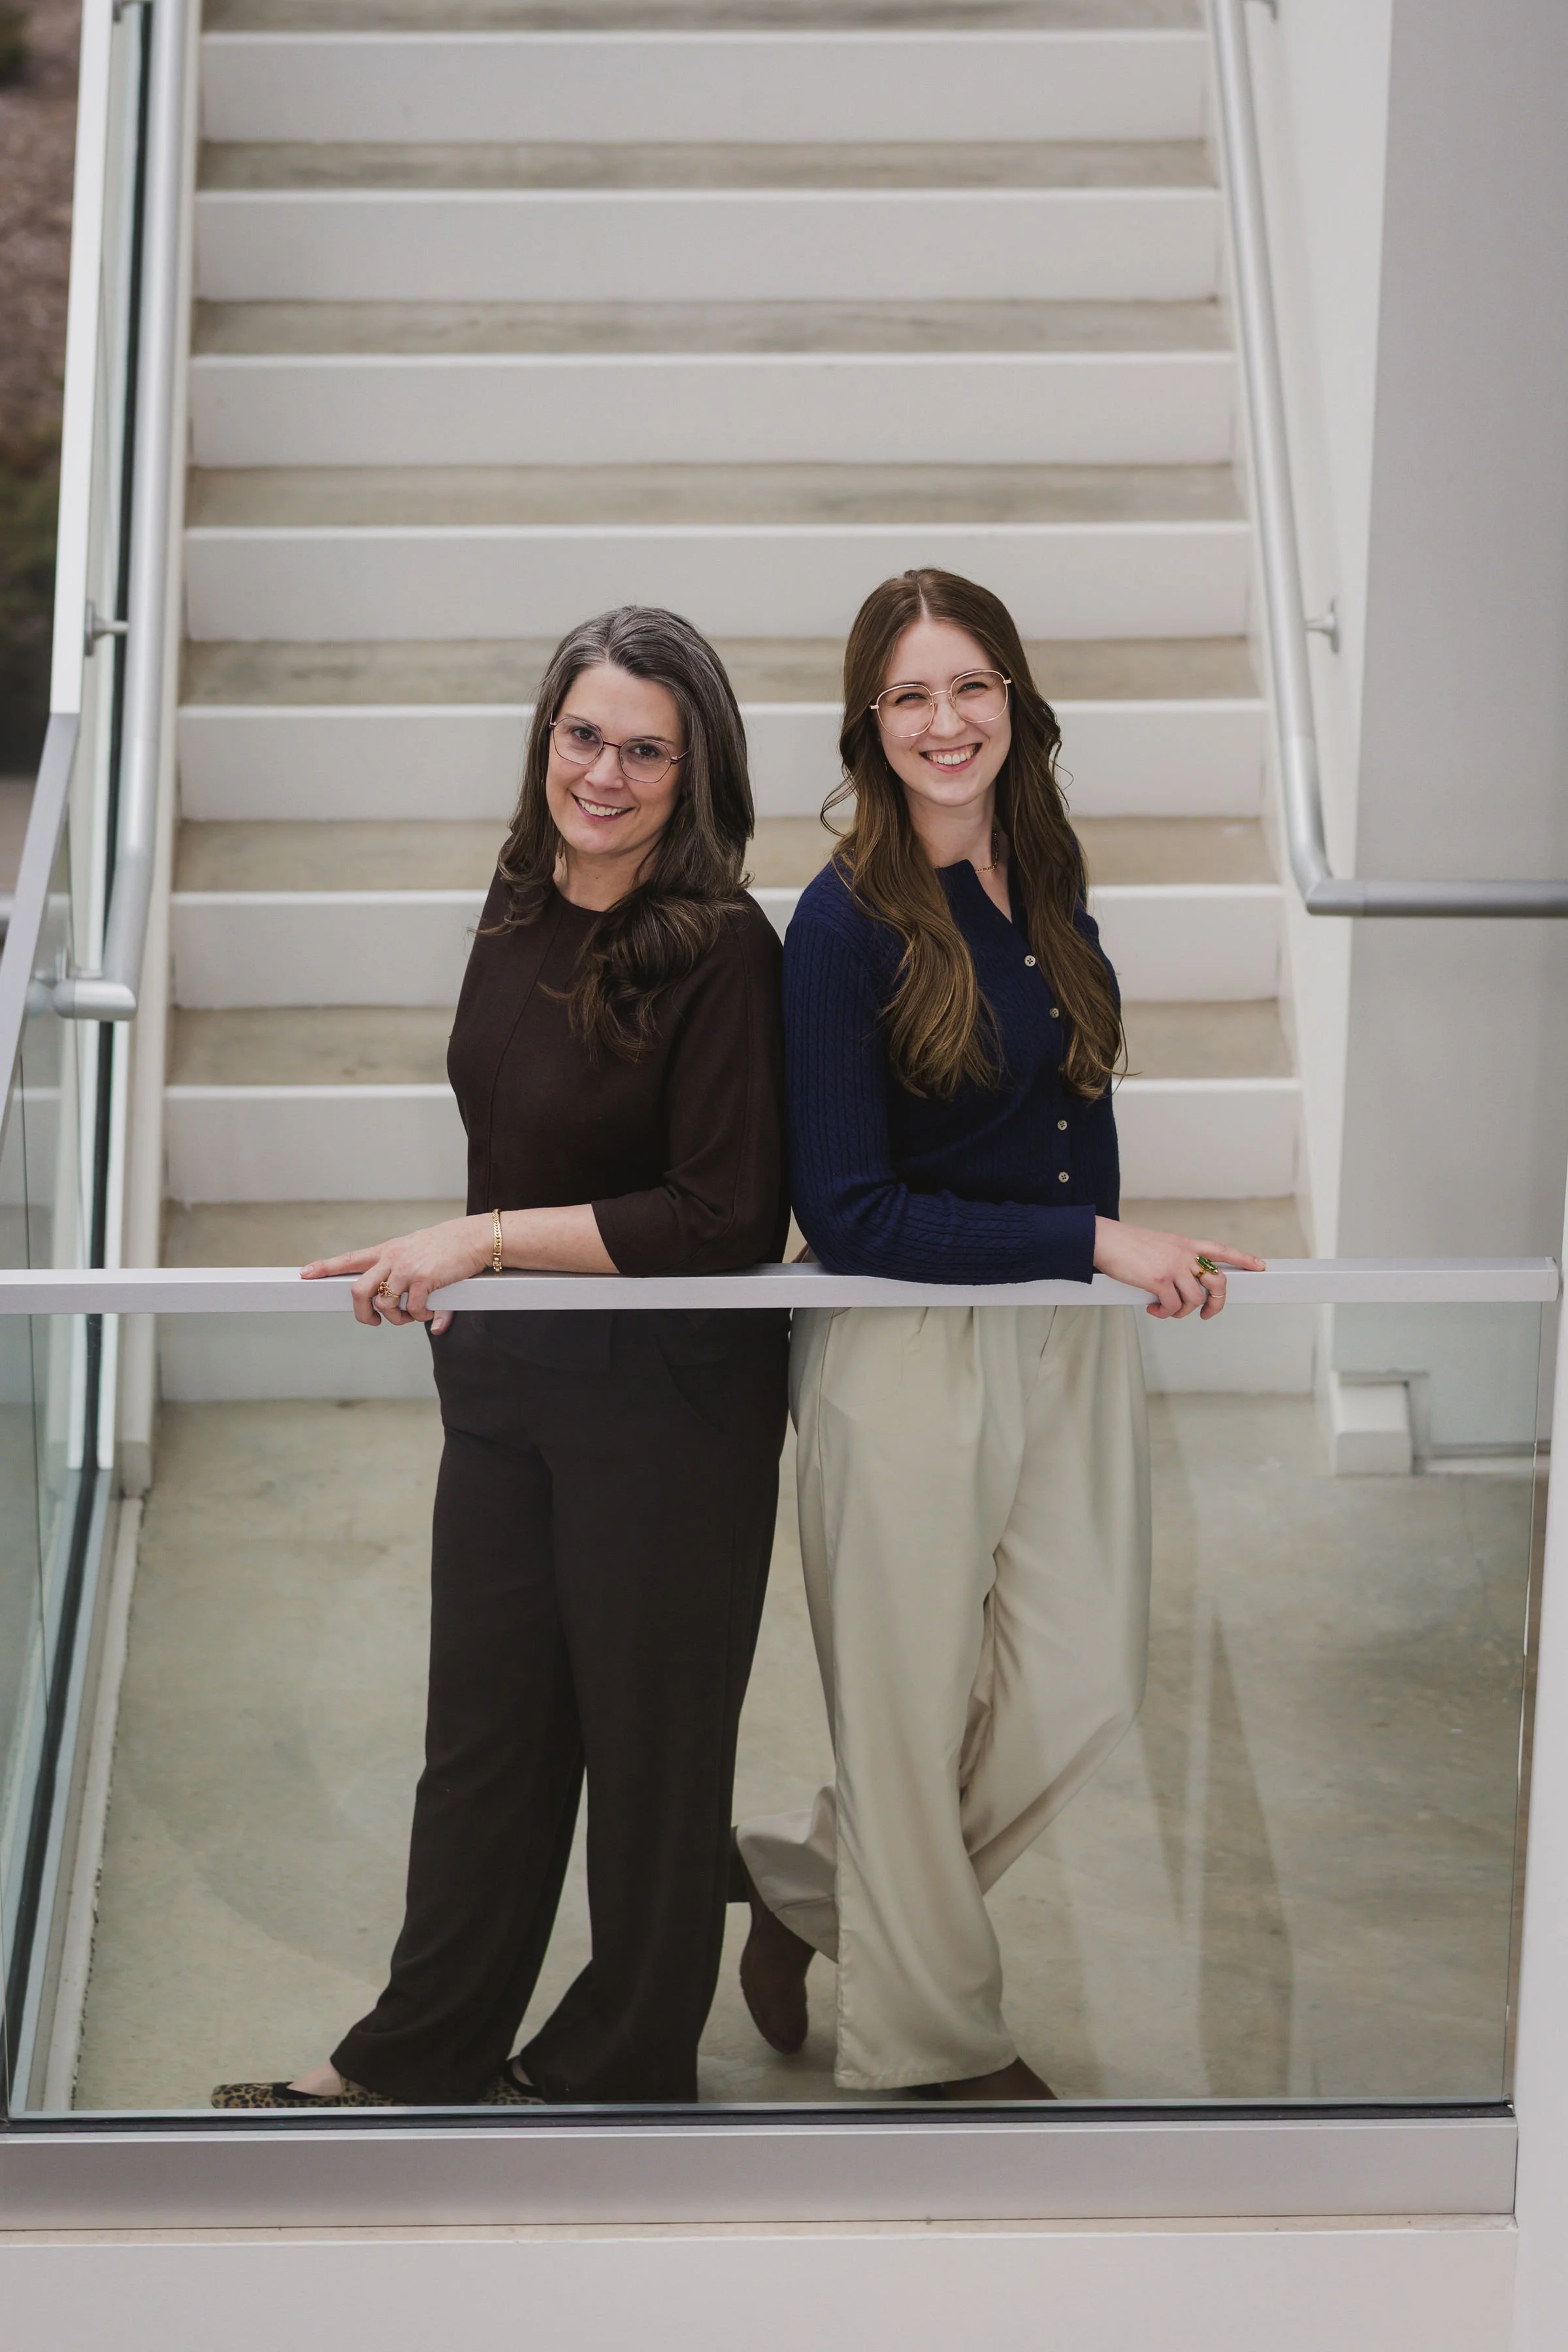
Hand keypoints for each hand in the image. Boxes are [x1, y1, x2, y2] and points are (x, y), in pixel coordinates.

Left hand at [302, 1215, 491, 1331]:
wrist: (474, 1238)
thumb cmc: (449, 1248)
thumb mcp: (421, 1256)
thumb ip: (415, 1286)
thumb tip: (434, 1325)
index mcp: (388, 1251)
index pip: (350, 1258)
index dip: (325, 1267)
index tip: (305, 1273)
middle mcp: (392, 1258)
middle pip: (359, 1289)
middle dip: (362, 1312)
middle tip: (373, 1322)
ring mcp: (407, 1268)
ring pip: (383, 1303)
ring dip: (396, 1319)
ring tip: (412, 1317)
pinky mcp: (424, 1278)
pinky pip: (412, 1309)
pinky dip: (420, 1317)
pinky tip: (430, 1313)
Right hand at [1092, 1218, 1265, 1319]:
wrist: (1104, 1240)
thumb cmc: (1126, 1245)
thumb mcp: (1159, 1246)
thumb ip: (1175, 1260)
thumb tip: (1180, 1287)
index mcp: (1185, 1244)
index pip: (1221, 1250)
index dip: (1243, 1258)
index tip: (1259, 1266)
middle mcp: (1184, 1254)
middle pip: (1218, 1281)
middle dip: (1217, 1303)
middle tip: (1206, 1313)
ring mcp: (1173, 1267)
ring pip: (1195, 1300)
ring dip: (1182, 1312)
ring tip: (1166, 1309)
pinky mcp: (1159, 1280)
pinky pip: (1173, 1307)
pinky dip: (1165, 1313)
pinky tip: (1155, 1309)